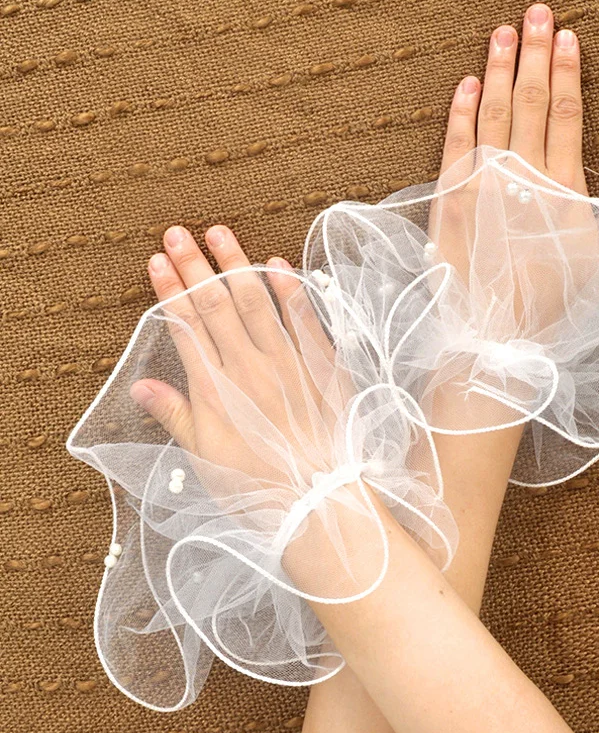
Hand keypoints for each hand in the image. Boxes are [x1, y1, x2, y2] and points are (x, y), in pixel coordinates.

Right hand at [131, 226, 333, 483]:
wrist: (319, 500)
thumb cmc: (257, 486)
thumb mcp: (205, 458)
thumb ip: (175, 415)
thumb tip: (141, 383)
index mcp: (216, 389)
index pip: (186, 327)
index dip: (171, 291)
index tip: (156, 261)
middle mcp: (249, 367)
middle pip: (216, 306)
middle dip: (195, 266)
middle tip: (177, 232)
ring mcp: (288, 362)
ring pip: (257, 303)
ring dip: (236, 265)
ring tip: (219, 233)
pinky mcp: (322, 366)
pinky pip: (305, 320)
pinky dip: (291, 291)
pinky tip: (278, 264)